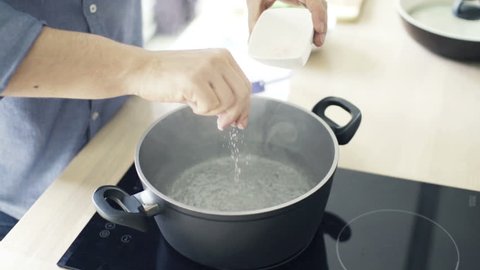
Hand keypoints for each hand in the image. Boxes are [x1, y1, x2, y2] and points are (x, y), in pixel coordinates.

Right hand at [135, 49, 250, 129]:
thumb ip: (221, 91)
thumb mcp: (202, 78)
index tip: (239, 121)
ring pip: (227, 102)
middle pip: (242, 94)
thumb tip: (239, 118)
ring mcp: (207, 68)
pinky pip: (210, 106)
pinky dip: (200, 110)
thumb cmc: (168, 77)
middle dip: (234, 114)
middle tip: (221, 124)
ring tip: (195, 103)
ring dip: (212, 111)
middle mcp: (218, 59)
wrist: (140, 69)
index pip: (245, 85)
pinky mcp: (194, 79)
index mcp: (223, 56)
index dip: (244, 107)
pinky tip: (187, 100)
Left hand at [246, 0, 327, 45]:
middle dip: (322, 23)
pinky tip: (316, 32)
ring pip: (320, 6)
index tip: (319, 28)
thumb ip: (253, 18)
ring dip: (321, 23)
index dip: (319, 13)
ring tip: (317, 41)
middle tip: (318, 42)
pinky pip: (314, 7)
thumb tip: (251, 41)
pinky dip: (317, 19)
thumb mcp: (254, 1)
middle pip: (320, 4)